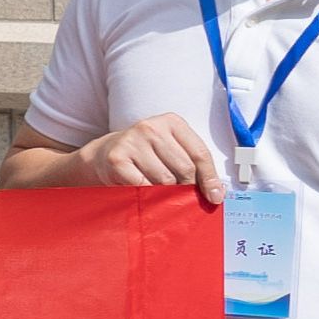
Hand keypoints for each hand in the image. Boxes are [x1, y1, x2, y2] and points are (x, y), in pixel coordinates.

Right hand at [71, 112, 225, 200]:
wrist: (104, 154)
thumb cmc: (145, 155)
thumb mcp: (170, 149)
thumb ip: (192, 163)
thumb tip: (215, 192)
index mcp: (171, 122)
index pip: (200, 153)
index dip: (210, 178)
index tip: (214, 196)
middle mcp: (151, 127)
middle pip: (184, 168)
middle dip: (186, 187)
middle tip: (182, 196)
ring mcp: (132, 141)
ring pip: (165, 180)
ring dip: (166, 193)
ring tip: (160, 192)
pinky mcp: (117, 159)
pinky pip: (144, 186)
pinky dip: (148, 195)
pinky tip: (145, 192)